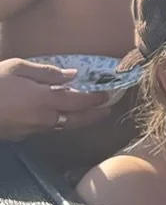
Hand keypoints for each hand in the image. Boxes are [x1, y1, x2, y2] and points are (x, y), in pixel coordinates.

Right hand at [0, 60, 114, 139]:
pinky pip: (46, 130)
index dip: (96, 99)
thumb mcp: (18, 68)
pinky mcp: (20, 136)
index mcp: (45, 101)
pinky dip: (59, 124)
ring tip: (90, 114)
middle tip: (108, 109)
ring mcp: (31, 130)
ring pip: (62, 128)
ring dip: (78, 121)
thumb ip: (47, 73)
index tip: (109, 94)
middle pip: (76, 121)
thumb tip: (73, 75)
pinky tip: (60, 118)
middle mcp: (42, 119)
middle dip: (95, 115)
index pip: (80, 102)